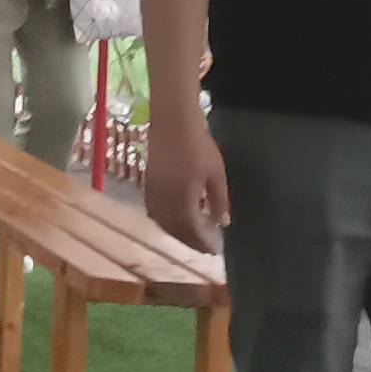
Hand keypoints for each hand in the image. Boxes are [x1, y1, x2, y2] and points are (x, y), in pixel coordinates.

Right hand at [144, 121, 228, 249]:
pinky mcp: (147, 184)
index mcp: (183, 199)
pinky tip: (173, 219)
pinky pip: (153, 211)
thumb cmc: (199, 146)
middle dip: (190, 241)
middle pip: (175, 229)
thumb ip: (219, 201)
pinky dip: (163, 221)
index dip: (203, 241)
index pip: (192, 229)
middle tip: (205, 247)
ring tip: (191, 235)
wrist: (173, 122)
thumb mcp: (216, 174)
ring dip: (176, 233)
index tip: (215, 249)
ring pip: (162, 222)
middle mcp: (164, 200)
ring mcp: (153, 192)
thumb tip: (223, 223)